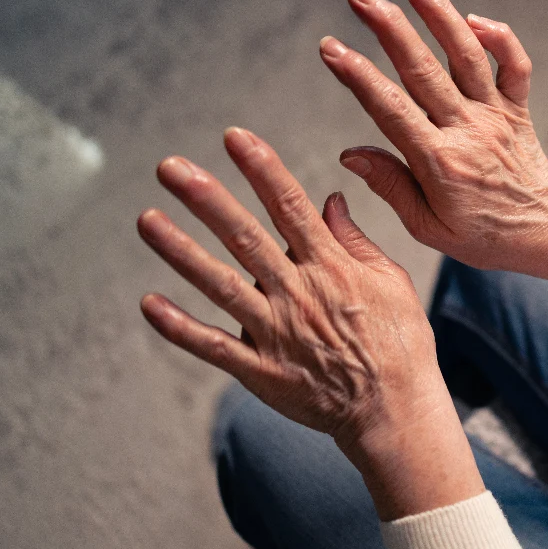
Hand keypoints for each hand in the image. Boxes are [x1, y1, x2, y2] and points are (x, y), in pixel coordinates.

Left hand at [138, 128, 483, 517]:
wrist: (395, 411)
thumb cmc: (401, 343)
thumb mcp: (391, 282)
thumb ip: (355, 241)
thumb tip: (329, 199)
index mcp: (331, 268)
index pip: (291, 208)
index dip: (262, 170)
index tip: (234, 137)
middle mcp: (298, 294)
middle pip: (245, 238)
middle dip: (206, 199)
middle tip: (169, 167)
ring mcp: (276, 334)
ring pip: (220, 285)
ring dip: (181, 251)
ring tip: (146, 219)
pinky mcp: (261, 371)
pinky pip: (213, 346)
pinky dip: (179, 326)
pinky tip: (148, 303)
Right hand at [320, 0, 547, 312]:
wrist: (543, 232)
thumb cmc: (481, 236)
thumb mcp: (428, 227)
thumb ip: (390, 186)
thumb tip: (350, 153)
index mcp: (439, 162)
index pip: (391, 109)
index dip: (358, 75)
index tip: (330, 46)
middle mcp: (468, 131)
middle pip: (423, 70)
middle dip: (388, 26)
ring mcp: (496, 115)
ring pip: (466, 55)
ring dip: (439, 13)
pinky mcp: (518, 108)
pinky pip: (514, 65)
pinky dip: (499, 37)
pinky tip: (470, 18)